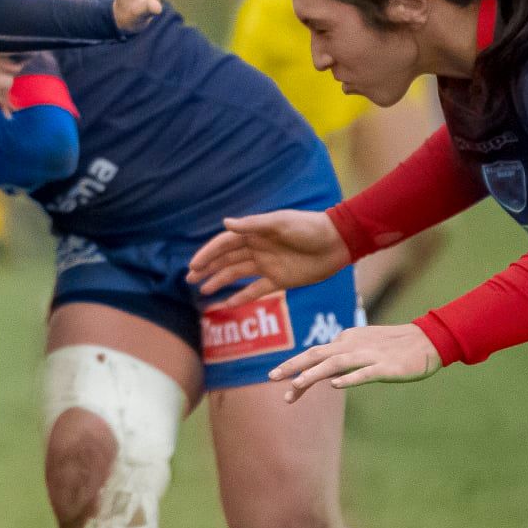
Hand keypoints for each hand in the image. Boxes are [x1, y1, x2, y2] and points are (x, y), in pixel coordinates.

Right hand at [186, 209, 349, 304]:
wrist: (338, 242)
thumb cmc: (309, 228)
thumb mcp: (280, 223)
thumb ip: (253, 225)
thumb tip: (224, 224)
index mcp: (255, 233)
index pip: (224, 244)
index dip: (208, 254)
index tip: (193, 266)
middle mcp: (257, 249)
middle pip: (226, 260)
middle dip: (207, 268)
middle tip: (189, 279)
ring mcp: (267, 266)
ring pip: (237, 275)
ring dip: (219, 282)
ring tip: (202, 291)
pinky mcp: (280, 281)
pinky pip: (255, 291)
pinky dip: (241, 297)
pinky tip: (227, 305)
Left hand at [269, 323, 441, 401]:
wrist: (427, 340)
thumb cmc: (392, 346)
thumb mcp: (362, 347)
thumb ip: (342, 355)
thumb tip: (322, 372)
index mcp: (345, 340)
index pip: (314, 354)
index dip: (293, 367)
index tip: (275, 379)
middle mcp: (352, 345)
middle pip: (317, 354)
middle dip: (292, 366)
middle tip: (271, 377)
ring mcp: (369, 356)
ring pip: (336, 363)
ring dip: (314, 373)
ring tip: (295, 384)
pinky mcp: (386, 367)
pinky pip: (365, 373)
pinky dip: (349, 378)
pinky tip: (335, 385)